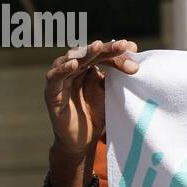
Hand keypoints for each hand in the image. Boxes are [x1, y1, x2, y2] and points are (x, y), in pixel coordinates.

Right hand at [44, 39, 137, 186]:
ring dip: (85, 52)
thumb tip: (135, 64)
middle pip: (89, 53)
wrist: (81, 141)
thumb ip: (116, 79)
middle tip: (122, 46)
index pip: (103, 54)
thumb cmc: (95, 115)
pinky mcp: (51, 92)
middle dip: (106, 49)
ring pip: (71, 59)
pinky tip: (74, 64)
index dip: (116, 50)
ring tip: (98, 47)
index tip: (133, 47)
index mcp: (88, 67)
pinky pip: (54, 77)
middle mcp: (74, 69)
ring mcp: (61, 79)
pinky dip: (63, 69)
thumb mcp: (109, 95)